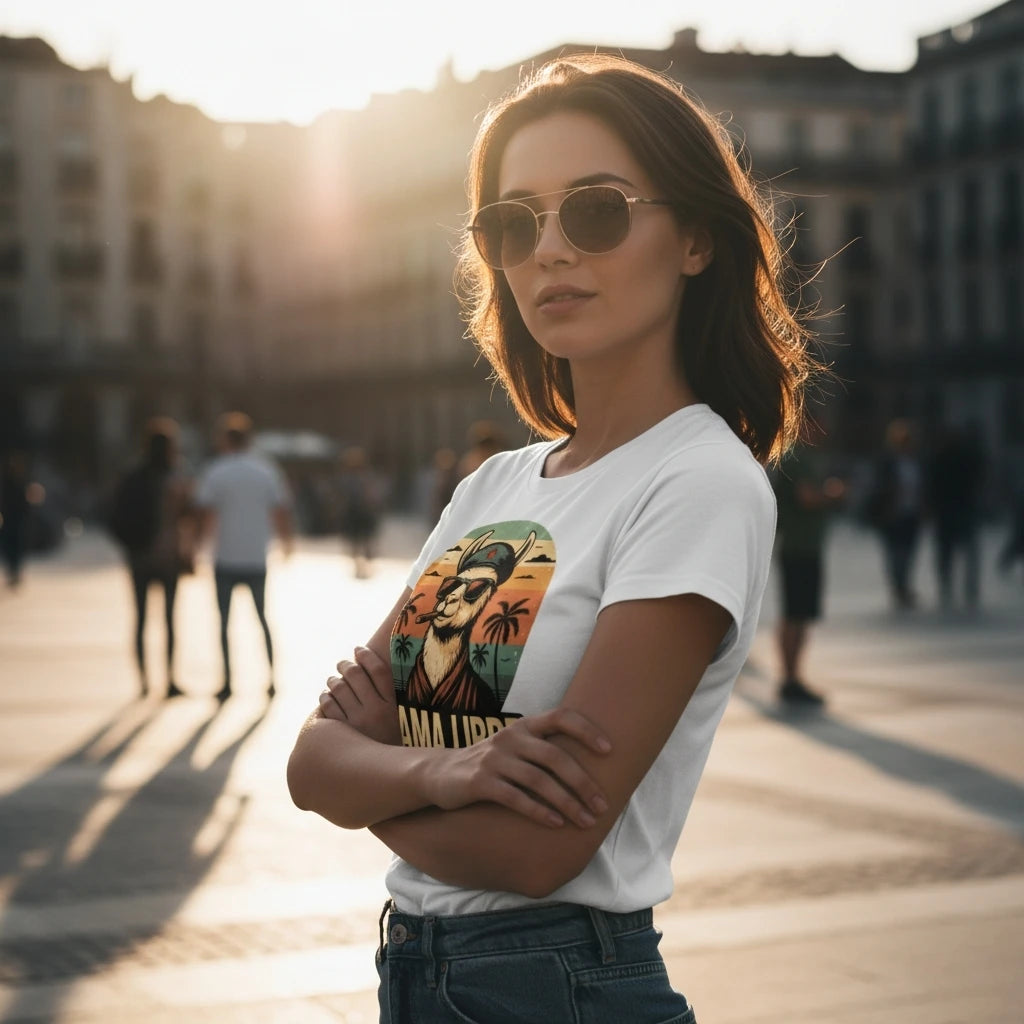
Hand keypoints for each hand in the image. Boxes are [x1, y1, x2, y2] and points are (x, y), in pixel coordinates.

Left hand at [319, 645, 399, 744]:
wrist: (387, 779)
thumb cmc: (394, 748)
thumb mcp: (402, 724)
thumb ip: (392, 700)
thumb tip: (374, 674)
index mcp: (394, 706)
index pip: (378, 670)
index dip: (366, 655)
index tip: (359, 649)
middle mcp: (377, 712)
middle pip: (356, 675)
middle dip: (345, 665)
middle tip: (342, 664)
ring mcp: (357, 723)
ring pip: (338, 688)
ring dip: (333, 680)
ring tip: (333, 680)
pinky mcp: (341, 734)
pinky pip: (327, 706)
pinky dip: (325, 697)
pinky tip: (326, 696)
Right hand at [423, 708, 611, 828]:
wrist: (439, 774)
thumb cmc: (490, 764)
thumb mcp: (516, 749)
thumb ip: (544, 750)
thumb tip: (590, 767)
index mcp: (524, 726)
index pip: (561, 717)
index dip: (587, 730)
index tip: (610, 750)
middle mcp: (511, 738)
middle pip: (555, 756)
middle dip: (583, 783)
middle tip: (602, 806)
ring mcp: (494, 759)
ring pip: (538, 780)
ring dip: (566, 802)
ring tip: (585, 821)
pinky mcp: (480, 782)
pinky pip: (515, 797)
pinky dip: (538, 811)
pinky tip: (556, 824)